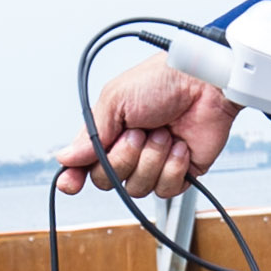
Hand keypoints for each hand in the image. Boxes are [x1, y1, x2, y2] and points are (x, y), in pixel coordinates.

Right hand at [57, 56, 238, 200]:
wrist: (205, 84)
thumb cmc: (162, 81)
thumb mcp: (116, 99)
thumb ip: (91, 134)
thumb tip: (65, 157)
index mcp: (109, 132)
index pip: (83, 164)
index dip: (74, 177)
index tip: (70, 184)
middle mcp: (129, 151)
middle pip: (107, 180)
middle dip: (123, 158)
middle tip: (138, 133)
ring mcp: (153, 163)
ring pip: (137, 188)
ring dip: (151, 159)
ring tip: (164, 133)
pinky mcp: (180, 173)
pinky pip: (165, 190)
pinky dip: (173, 167)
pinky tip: (180, 146)